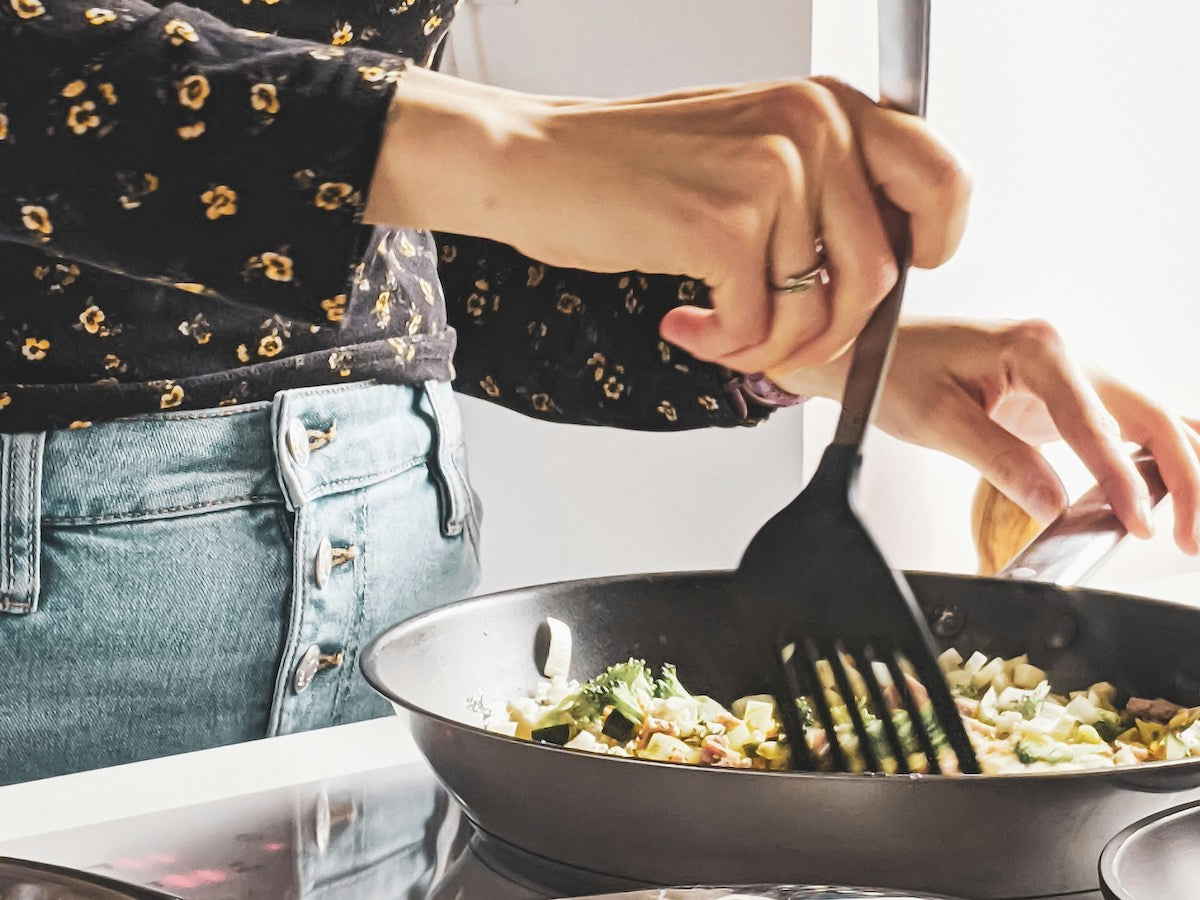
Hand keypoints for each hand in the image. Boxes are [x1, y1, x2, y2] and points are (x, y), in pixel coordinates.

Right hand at [365, 69, 969, 371]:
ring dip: (774, 348)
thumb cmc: (632, 164)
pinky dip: (727, 346)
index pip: (942, 180)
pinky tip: (692, 322)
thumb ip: (820, 191)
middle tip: (787, 341)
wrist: (539, 162)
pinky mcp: (722, 225)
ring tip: (729, 335)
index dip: (930, 249)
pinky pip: (759, 326)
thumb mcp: (747, 149)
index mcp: (826, 104)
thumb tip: (875, 270)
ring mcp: (771, 173)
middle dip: (835, 332)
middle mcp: (812, 126)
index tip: (879, 282)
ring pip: (820, 312)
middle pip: (883, 272)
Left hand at [770, 317, 1199, 554]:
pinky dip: (1158, 453)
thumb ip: (1000, 460)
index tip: (1136, 523)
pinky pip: (1127, 423)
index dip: (1122, 480)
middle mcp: (1066, 353)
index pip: (1096, 423)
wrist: (867, 346)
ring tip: (1194, 526)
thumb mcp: (938, 419)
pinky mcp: (1064, 395)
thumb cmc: (892, 369)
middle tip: (1189, 538)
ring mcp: (1071, 373)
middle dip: (1183, 478)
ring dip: (1182, 468)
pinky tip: (1178, 486)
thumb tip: (1054, 504)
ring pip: (1151, 419)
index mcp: (1039, 348)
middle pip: (1150, 416)